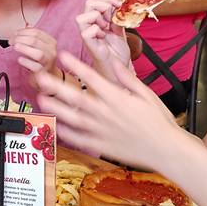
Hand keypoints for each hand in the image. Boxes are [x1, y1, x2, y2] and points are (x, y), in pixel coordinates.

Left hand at [11, 27, 57, 81]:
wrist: (49, 76)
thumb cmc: (41, 59)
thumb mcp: (40, 46)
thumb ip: (34, 35)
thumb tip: (27, 24)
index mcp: (51, 42)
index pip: (36, 32)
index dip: (23, 31)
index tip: (14, 34)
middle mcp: (52, 51)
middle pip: (35, 41)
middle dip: (20, 39)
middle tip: (10, 41)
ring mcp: (48, 62)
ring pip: (38, 53)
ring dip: (24, 48)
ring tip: (15, 47)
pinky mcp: (43, 72)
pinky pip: (35, 67)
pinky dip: (26, 62)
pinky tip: (19, 59)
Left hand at [35, 51, 192, 170]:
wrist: (166, 150)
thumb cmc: (159, 121)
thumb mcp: (147, 95)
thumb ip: (127, 79)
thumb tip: (114, 62)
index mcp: (117, 98)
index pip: (91, 78)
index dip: (75, 65)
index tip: (62, 55)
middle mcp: (105, 114)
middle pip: (75, 97)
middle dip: (55, 86)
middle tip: (40, 76)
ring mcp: (101, 132)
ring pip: (72, 118)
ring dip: (55, 108)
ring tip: (41, 100)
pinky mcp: (100, 147)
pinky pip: (78, 140)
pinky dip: (65, 133)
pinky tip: (55, 126)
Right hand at [76, 0, 130, 79]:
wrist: (119, 70)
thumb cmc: (117, 52)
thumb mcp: (120, 30)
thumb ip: (118, 17)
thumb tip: (121, 5)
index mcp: (96, 20)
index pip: (95, 1)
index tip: (120, 4)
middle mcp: (89, 26)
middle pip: (88, 3)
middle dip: (104, 5)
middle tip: (113, 16)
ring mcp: (88, 35)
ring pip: (81, 17)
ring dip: (97, 18)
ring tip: (107, 27)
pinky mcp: (89, 45)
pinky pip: (86, 33)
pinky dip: (97, 30)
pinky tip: (104, 35)